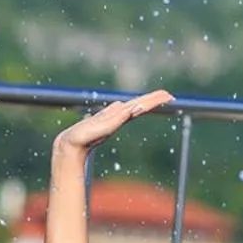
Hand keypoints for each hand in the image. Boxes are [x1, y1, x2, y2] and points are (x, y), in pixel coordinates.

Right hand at [53, 89, 173, 155]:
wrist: (72, 147)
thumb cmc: (83, 138)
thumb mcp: (99, 128)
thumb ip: (112, 120)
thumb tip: (128, 109)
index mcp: (121, 118)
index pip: (142, 106)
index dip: (155, 100)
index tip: (169, 97)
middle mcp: (119, 117)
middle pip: (141, 106)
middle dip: (155, 100)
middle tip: (170, 95)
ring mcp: (112, 118)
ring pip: (132, 107)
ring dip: (144, 102)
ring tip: (156, 99)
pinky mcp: (104, 119)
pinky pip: (120, 110)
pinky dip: (129, 106)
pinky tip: (132, 106)